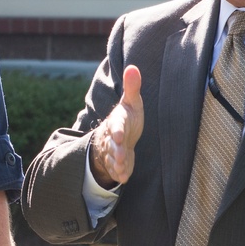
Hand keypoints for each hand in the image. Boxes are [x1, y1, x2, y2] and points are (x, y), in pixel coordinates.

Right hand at [89, 65, 143, 187]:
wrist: (117, 135)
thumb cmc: (127, 117)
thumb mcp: (131, 102)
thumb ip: (132, 87)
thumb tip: (133, 67)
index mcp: (117, 121)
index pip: (116, 125)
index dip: (117, 130)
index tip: (119, 136)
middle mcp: (112, 137)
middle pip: (111, 144)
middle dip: (115, 151)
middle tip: (120, 156)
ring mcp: (113, 151)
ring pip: (111, 158)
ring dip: (116, 165)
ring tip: (122, 170)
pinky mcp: (117, 163)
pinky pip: (116, 169)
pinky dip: (119, 174)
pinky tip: (124, 178)